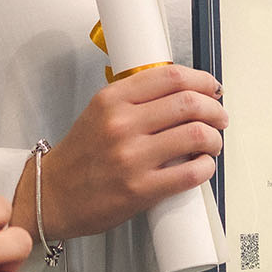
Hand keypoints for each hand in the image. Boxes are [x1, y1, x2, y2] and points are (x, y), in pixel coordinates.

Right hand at [26, 64, 226, 241]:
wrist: (51, 195)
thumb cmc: (80, 156)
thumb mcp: (99, 112)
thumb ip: (135, 99)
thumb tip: (183, 94)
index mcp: (112, 99)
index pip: (170, 76)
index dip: (202, 80)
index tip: (212, 88)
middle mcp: (121, 124)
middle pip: (189, 103)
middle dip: (215, 109)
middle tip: (219, 117)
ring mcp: (131, 157)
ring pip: (195, 135)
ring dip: (214, 138)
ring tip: (213, 143)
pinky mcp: (140, 190)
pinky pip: (190, 173)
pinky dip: (206, 167)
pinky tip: (204, 166)